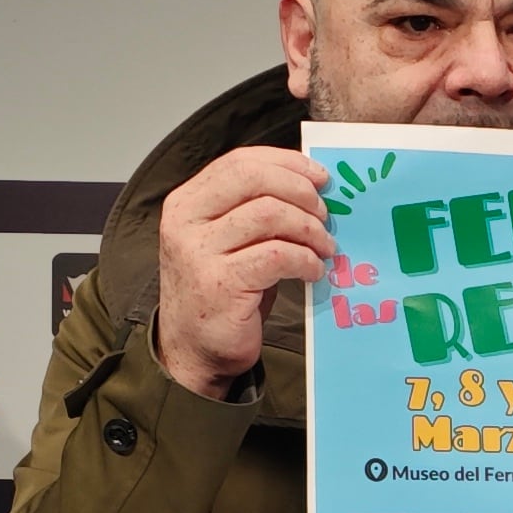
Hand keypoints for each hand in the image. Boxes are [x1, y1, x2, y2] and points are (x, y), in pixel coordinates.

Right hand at [153, 144, 329, 396]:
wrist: (193, 351)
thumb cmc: (219, 292)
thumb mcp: (227, 241)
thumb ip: (253, 209)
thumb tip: (311, 187)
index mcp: (187, 202)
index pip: (240, 162)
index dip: (286, 163)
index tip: (320, 177)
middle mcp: (186, 221)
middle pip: (254, 179)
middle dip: (300, 192)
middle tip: (325, 215)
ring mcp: (200, 252)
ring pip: (270, 214)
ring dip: (309, 229)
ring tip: (324, 247)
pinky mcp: (221, 283)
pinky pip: (278, 255)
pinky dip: (305, 260)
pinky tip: (313, 271)